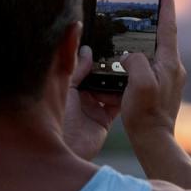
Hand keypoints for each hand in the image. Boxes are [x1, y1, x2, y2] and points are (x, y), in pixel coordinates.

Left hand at [63, 45, 122, 160]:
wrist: (66, 148)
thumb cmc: (58, 118)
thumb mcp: (66, 88)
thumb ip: (77, 69)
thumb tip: (87, 50)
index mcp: (68, 86)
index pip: (83, 67)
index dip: (94, 57)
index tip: (106, 43)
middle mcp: (81, 96)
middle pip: (99, 77)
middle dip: (109, 67)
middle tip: (123, 52)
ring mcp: (93, 108)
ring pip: (109, 89)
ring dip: (118, 80)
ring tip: (130, 65)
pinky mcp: (104, 119)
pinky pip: (117, 105)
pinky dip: (125, 97)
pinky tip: (132, 85)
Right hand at [120, 0, 185, 141]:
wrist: (153, 140)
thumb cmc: (145, 114)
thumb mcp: (139, 84)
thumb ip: (136, 61)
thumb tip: (130, 54)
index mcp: (169, 63)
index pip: (168, 27)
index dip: (166, 6)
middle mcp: (173, 68)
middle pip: (161, 38)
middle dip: (153, 23)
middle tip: (146, 7)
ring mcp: (169, 79)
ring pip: (153, 54)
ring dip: (142, 46)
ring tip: (127, 42)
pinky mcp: (162, 89)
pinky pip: (149, 69)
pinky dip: (138, 64)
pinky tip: (125, 70)